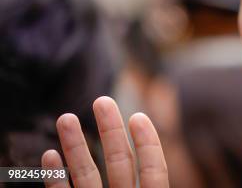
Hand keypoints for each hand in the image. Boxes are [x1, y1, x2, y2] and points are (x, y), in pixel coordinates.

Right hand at [41, 96, 168, 187]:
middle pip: (119, 163)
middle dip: (111, 131)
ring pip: (87, 176)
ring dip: (75, 147)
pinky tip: (49, 155)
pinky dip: (55, 179)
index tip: (137, 116)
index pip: (153, 171)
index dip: (148, 144)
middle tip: (102, 100)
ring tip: (65, 118)